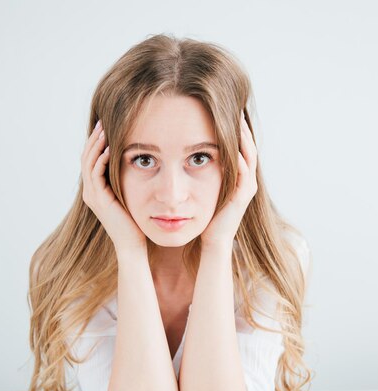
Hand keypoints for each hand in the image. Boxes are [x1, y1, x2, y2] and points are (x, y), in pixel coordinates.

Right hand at [81, 121, 146, 252]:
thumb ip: (125, 181)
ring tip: (104, 129)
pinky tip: (110, 148)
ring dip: (96, 145)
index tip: (105, 127)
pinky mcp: (99, 199)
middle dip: (93, 139)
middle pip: (85, 158)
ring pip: (88, 163)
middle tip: (102, 121)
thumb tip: (134, 162)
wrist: (132, 243)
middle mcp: (90, 192)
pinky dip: (101, 160)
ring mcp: (92, 196)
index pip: (90, 160)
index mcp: (95, 190)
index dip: (95, 143)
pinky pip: (96, 174)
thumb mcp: (129, 196)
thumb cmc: (134, 222)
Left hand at [200, 110, 257, 248]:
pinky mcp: (243, 196)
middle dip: (242, 126)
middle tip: (235, 106)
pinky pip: (244, 172)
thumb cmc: (206, 215)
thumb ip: (203, 170)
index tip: (226, 108)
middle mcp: (246, 179)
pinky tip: (233, 146)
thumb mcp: (205, 186)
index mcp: (238, 175)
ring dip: (243, 137)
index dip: (236, 127)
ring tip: (236, 119)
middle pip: (248, 145)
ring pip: (249, 155)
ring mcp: (247, 187)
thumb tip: (187, 153)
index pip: (240, 145)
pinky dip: (239, 158)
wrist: (213, 239)